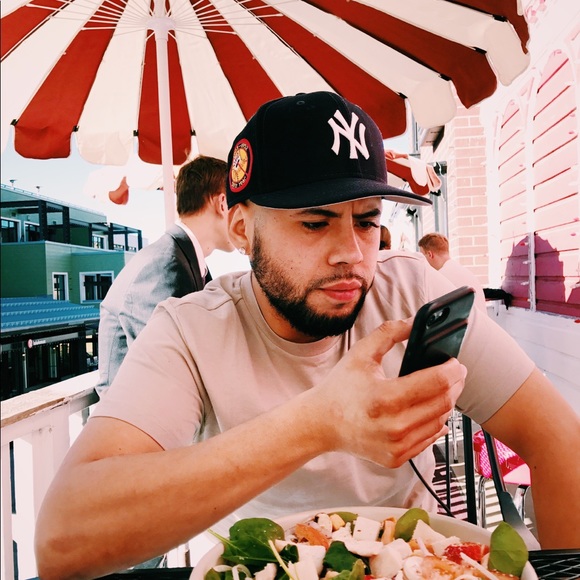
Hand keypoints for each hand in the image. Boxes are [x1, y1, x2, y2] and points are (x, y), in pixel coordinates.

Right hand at [312, 320, 466, 466]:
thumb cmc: (339, 388)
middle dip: (455, 385)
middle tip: (456, 373)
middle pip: (444, 402)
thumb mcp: (360, 353)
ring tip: (442, 389)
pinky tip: (431, 410)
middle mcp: (393, 426)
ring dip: (446, 403)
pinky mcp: (396, 458)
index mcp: (384, 397)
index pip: (436, 382)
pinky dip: (435, 423)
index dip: (452, 370)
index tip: (456, 363)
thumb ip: (388, 333)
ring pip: (440, 422)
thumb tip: (413, 322)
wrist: (321, 423)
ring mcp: (395, 445)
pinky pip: (429, 439)